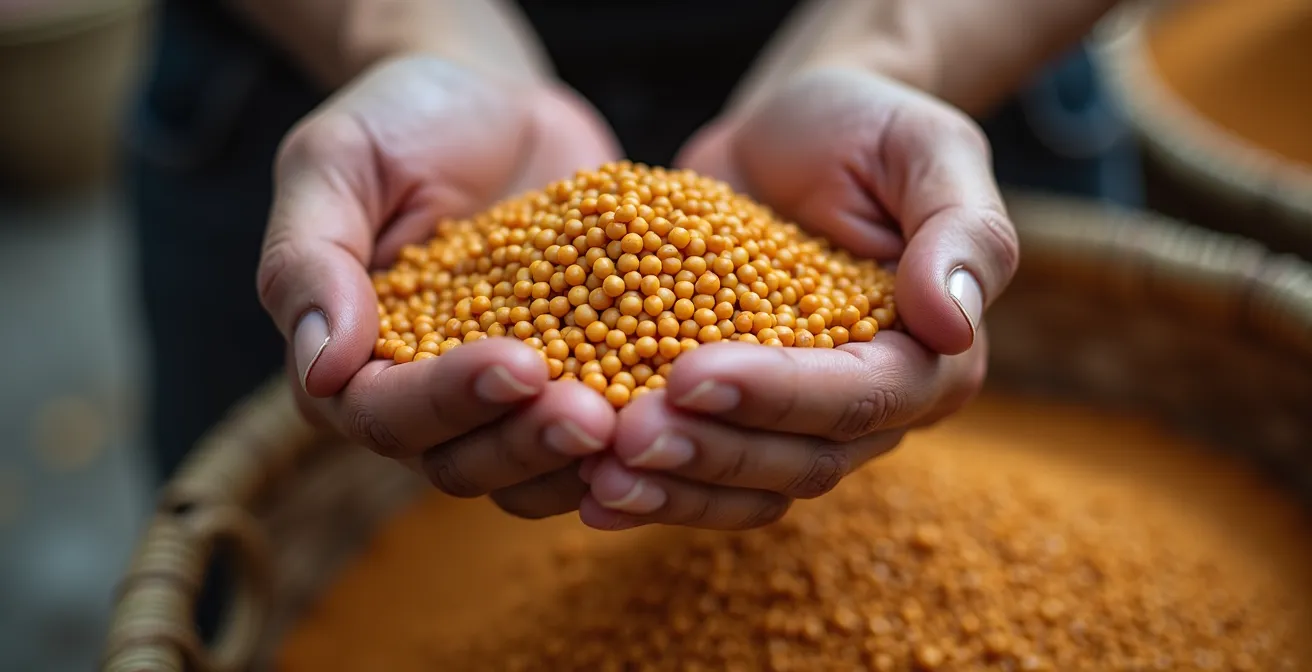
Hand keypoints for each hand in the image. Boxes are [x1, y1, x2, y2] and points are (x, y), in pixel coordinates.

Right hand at [257, 56, 622, 518]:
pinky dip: (634, 431)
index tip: (516, 364)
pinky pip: (602, 429)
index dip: (449, 400)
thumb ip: (310, 259)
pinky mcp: (576, 378)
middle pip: (463, 461)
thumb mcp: (334, 162)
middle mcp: (425, 401)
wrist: (494, 102)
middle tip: (591, 416)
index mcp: (351, 365)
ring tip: (635, 423)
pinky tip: (678, 412)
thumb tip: (322, 368)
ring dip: (582, 459)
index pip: (386, 414)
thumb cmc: (400, 122)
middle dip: (527, 443)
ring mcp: (506, 399)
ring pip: (533, 468)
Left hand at [576, 67, 1017, 530]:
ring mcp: (796, 417)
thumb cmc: (867, 128)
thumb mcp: (927, 150)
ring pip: (748, 484)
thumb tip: (951, 324)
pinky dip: (650, 484)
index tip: (691, 375)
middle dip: (712, 452)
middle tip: (626, 438)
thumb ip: (960, 232)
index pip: (862, 397)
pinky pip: (701, 468)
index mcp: (931, 356)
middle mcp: (870, 405)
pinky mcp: (733, 411)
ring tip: (596, 477)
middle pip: (800, 460)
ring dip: (674, 487)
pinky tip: (586, 488)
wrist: (788, 131)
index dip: (779, 396)